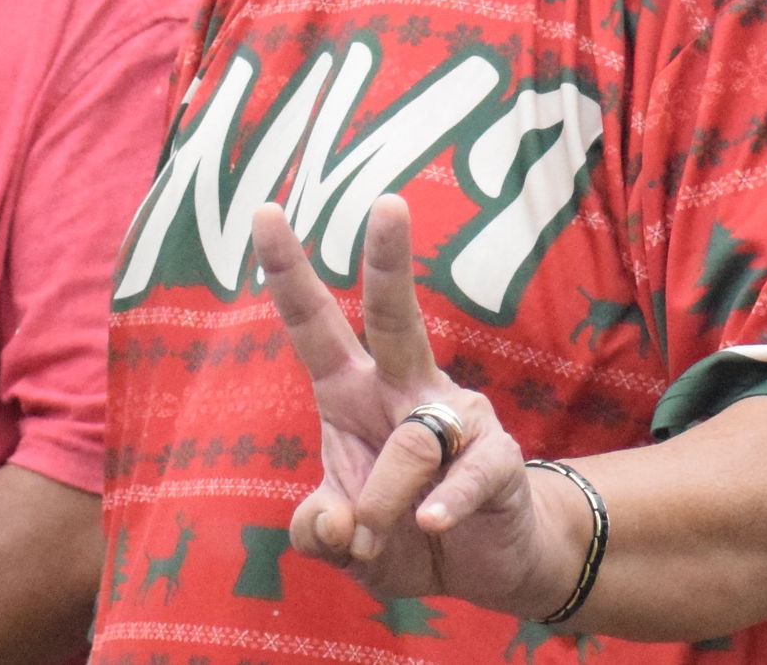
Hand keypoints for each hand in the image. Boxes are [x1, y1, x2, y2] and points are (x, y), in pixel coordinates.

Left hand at [251, 195, 583, 616]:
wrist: (490, 564)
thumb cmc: (403, 534)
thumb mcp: (345, 541)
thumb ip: (320, 531)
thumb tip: (334, 525)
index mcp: (352, 391)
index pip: (313, 325)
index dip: (288, 274)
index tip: (266, 212)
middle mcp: (404, 387)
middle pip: (394, 317)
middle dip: (388, 261)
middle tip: (389, 202)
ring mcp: (457, 417)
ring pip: (413, 439)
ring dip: (385, 497)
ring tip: (371, 539)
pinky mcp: (500, 457)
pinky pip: (468, 474)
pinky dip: (444, 504)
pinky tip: (431, 522)